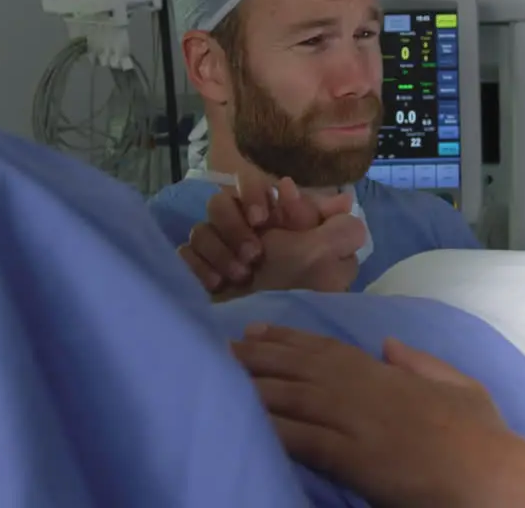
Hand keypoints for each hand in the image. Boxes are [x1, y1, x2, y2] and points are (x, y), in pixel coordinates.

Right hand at [179, 177, 355, 293]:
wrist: (273, 340)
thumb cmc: (305, 293)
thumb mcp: (334, 259)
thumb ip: (340, 224)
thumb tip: (336, 194)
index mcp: (275, 220)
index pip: (251, 184)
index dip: (252, 193)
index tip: (262, 218)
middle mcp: (244, 231)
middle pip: (219, 202)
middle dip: (233, 225)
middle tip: (253, 255)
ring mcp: (218, 251)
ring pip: (200, 229)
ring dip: (218, 250)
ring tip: (240, 276)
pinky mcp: (197, 273)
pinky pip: (183, 253)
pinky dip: (198, 266)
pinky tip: (216, 284)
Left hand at [232, 324, 509, 507]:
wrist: (489, 471)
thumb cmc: (481, 434)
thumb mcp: (457, 384)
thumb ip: (420, 363)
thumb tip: (389, 344)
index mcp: (388, 375)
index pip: (329, 350)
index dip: (290, 340)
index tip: (259, 330)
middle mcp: (366, 391)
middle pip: (302, 368)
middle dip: (261, 357)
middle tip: (224, 347)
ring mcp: (357, 422)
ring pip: (295, 397)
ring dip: (256, 386)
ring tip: (222, 376)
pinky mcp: (352, 456)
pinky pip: (303, 438)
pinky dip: (272, 427)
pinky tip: (246, 421)